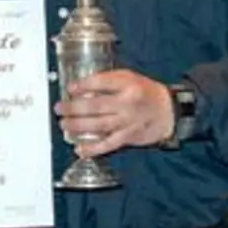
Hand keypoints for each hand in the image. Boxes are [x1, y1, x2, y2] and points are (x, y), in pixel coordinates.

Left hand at [56, 69, 173, 157]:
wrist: (168, 111)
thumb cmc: (146, 92)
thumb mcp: (130, 78)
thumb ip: (108, 81)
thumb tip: (82, 87)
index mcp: (128, 84)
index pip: (101, 82)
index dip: (83, 85)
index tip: (70, 88)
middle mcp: (127, 103)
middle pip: (95, 106)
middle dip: (73, 108)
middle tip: (59, 109)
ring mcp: (127, 122)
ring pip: (98, 125)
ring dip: (78, 126)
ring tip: (64, 125)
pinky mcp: (129, 137)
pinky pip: (108, 144)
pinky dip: (93, 148)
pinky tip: (80, 149)